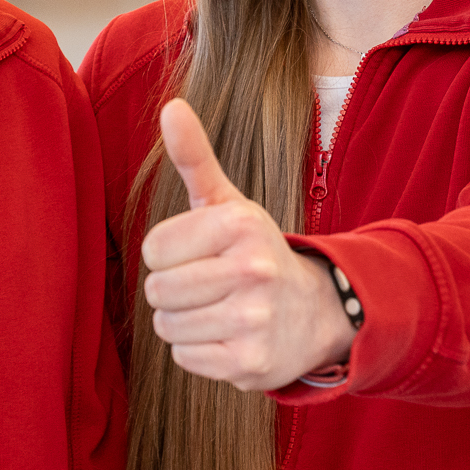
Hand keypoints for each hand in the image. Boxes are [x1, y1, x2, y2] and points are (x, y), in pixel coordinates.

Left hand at [140, 99, 356, 391]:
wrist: (316, 311)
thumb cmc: (253, 251)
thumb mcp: (227, 201)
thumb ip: (194, 156)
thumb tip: (170, 106)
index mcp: (240, 224)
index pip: (153, 249)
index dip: (168, 254)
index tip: (200, 252)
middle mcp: (252, 270)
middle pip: (157, 290)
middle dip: (173, 290)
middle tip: (208, 284)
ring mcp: (254, 320)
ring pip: (168, 326)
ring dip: (184, 321)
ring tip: (218, 309)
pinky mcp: (252, 364)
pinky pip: (185, 358)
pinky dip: (198, 351)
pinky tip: (228, 335)